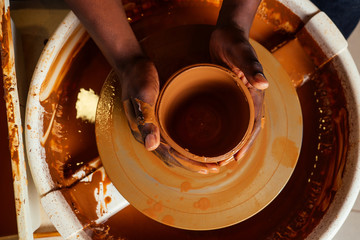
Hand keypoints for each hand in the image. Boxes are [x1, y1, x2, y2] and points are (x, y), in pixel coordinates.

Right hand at [118, 57, 220, 173]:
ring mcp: (152, 127)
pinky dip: (184, 146)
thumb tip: (151, 147)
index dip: (188, 163)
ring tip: (208, 162)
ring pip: (172, 150)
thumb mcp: (143, 96)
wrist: (132, 64)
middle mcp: (148, 134)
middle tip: (215, 168)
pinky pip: (172, 138)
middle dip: (193, 164)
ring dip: (189, 158)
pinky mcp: (157, 120)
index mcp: (144, 131)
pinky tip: (194, 145)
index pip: (169, 155)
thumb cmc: (138, 78)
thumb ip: (147, 120)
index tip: (206, 168)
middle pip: (172, 157)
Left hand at [209, 25, 267, 161]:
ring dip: (230, 141)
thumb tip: (264, 84)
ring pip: (236, 125)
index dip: (246, 144)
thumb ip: (252, 67)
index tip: (235, 159)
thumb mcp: (243, 53)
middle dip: (237, 148)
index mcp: (254, 95)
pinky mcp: (227, 95)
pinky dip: (222, 128)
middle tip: (223, 162)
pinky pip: (226, 116)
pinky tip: (211, 134)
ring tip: (218, 154)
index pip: (253, 125)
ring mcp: (237, 99)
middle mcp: (248, 100)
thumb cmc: (235, 42)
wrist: (226, 34)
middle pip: (245, 130)